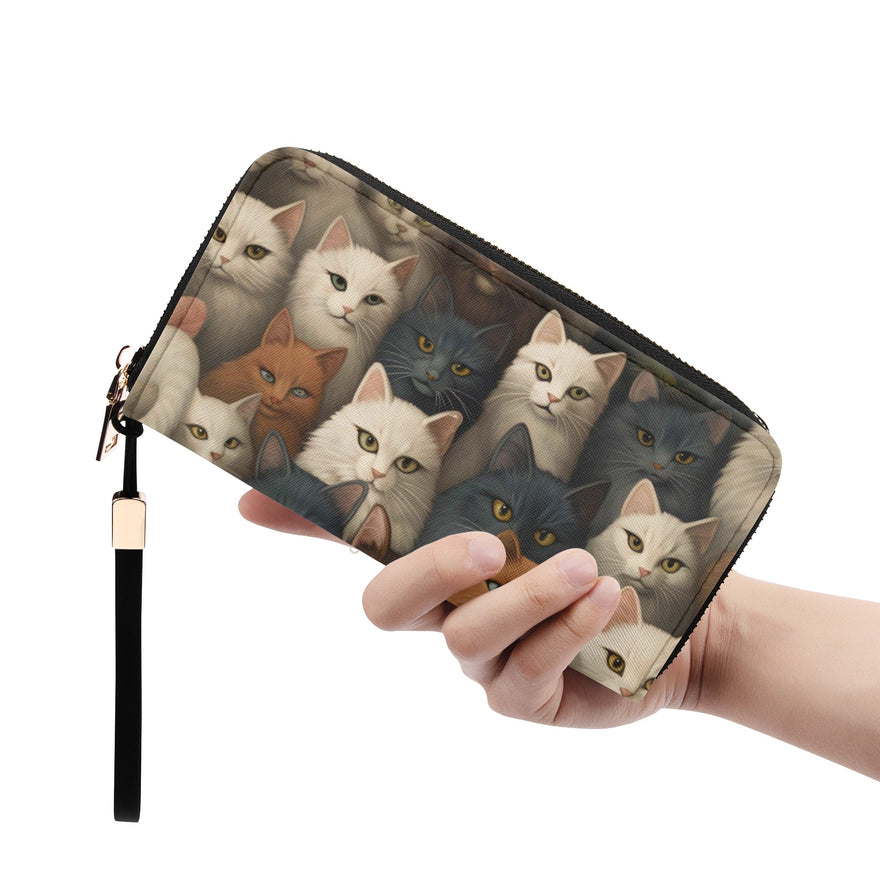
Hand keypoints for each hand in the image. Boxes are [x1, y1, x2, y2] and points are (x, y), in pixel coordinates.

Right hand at [240, 488, 699, 727]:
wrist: (672, 619)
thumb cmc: (610, 541)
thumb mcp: (574, 493)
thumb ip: (532, 456)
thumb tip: (526, 360)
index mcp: (443, 549)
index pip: (356, 535)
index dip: (300, 521)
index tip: (250, 499)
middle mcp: (447, 605)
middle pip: (388, 603)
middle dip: (429, 571)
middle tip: (489, 545)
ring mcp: (482, 656)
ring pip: (465, 636)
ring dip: (525, 597)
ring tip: (583, 568)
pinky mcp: (525, 695)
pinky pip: (527, 669)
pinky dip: (566, 629)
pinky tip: (608, 599)